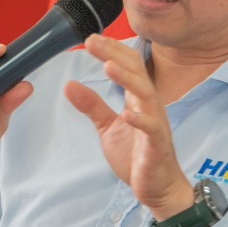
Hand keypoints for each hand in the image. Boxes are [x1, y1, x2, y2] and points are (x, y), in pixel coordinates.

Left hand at [63, 35, 191, 217]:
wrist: (158, 188)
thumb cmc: (137, 155)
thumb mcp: (108, 127)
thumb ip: (92, 106)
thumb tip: (69, 84)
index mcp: (138, 99)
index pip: (129, 65)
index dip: (111, 49)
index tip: (90, 39)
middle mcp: (149, 105)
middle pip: (136, 72)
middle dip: (114, 55)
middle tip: (92, 42)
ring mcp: (155, 123)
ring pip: (146, 94)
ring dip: (128, 80)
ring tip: (109, 67)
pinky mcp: (157, 145)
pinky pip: (151, 128)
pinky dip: (140, 120)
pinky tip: (126, 114)